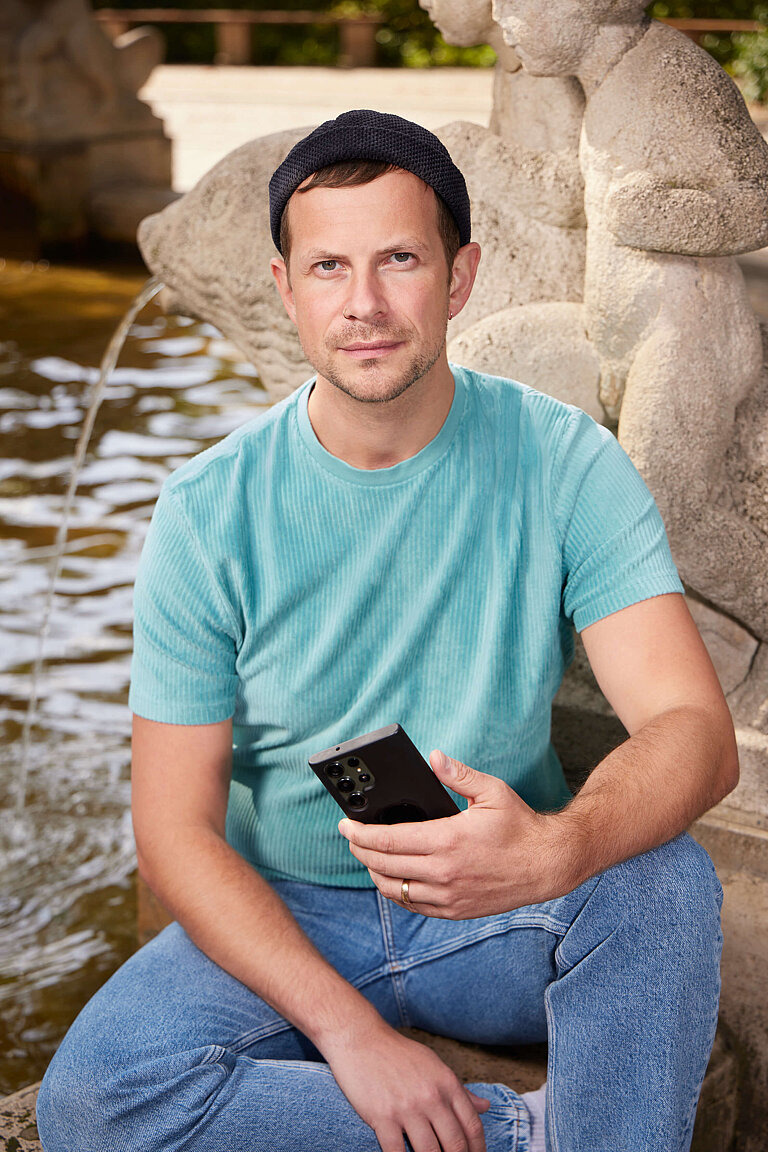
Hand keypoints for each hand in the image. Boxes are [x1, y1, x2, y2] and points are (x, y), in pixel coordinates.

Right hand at [323, 1018, 488, 1151]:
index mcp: (446, 1083)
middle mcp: (431, 1096)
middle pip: (455, 1144)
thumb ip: (459, 1090)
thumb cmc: (397, 1053)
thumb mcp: (434, 1065)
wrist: (360, 1038)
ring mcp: (407, 1108)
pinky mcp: (382, 1117)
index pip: (472, 1126)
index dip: (478, 1150)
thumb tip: (485, 1106)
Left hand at [339, 751, 578, 917]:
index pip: (388, 840)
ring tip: (369, 856)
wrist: (547, 864)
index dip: (360, 834)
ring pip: (394, 890)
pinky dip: (397, 891)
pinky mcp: (455, 910)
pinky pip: (413, 905)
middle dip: (359, 850)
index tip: (346, 825)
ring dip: (374, 873)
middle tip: (351, 838)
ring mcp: (448, 896)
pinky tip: (394, 876)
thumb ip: (459, 775)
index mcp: (448, 840)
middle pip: (383, 865)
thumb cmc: (520, 826)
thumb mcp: (492, 791)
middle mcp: (444, 873)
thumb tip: (434, 757)